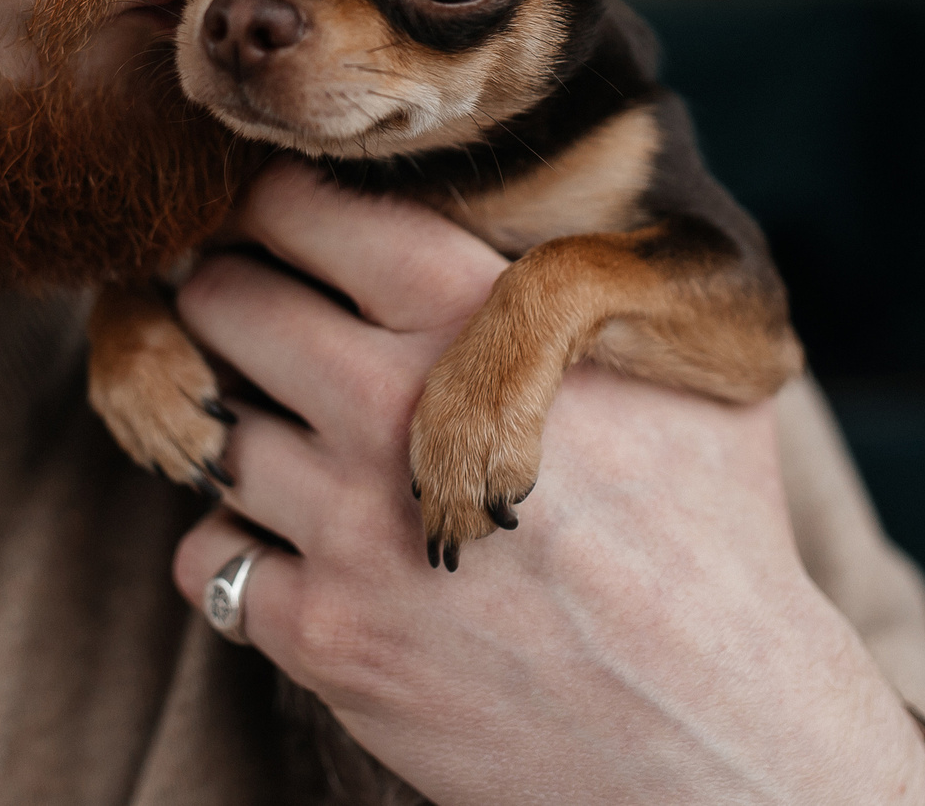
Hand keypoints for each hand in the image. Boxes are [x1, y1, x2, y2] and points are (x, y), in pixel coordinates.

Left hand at [171, 159, 924, 805]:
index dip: (277, 209)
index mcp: (469, 312)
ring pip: (205, 426)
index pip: (297, 205)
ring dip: (242, 432)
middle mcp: (386, 403)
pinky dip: (241, 551)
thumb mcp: (683, 368)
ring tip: (300, 447)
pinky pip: (204, 555)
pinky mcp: (321, 634)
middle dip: (233, 304)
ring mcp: (343, 524)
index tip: (285, 231)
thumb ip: (597, 275)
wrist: (719, 738)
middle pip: (220, 299)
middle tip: (266, 329)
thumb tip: (577, 187)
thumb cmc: (716, 543)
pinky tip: (308, 553)